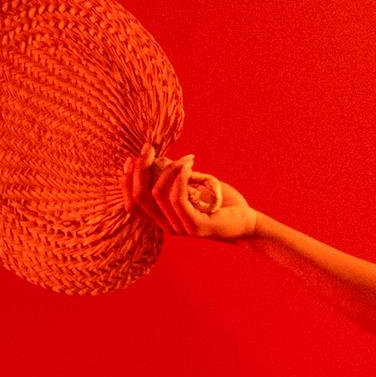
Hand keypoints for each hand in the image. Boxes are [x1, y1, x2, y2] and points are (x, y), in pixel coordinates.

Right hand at [138, 155, 258, 242]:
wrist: (248, 222)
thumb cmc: (222, 202)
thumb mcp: (194, 185)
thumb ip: (175, 176)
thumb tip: (157, 158)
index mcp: (163, 218)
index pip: (132, 204)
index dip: (127, 181)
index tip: (132, 158)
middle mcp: (168, 226)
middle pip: (139, 198)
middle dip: (140, 169)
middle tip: (148, 148)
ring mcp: (180, 228)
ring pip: (158, 195)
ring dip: (168, 169)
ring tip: (185, 159)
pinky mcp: (196, 227)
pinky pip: (177, 199)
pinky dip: (179, 178)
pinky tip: (187, 165)